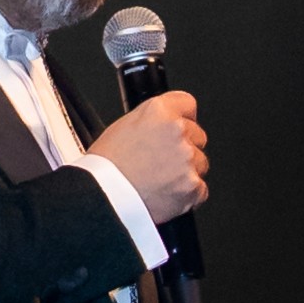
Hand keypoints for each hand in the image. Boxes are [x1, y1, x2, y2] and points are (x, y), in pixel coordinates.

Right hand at [88, 91, 207, 223]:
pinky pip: (200, 190)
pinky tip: (167, 194)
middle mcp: (177, 131)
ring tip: (161, 180)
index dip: (182, 117)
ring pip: (200, 163)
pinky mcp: (192, 186)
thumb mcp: (123, 127)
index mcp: (158, 112)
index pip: (187, 104)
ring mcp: (187, 159)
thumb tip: (162, 127)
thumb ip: (151, 122)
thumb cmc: (105, 167)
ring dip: (187, 171)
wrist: (103, 197)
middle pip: (197, 135)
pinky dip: (188, 195)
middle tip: (162, 161)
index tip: (178, 127)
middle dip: (185, 147)